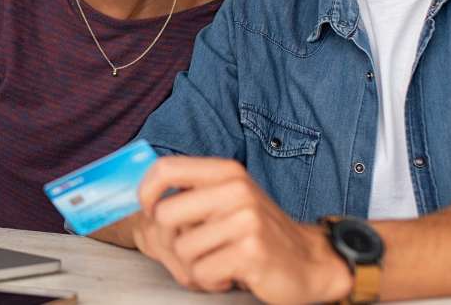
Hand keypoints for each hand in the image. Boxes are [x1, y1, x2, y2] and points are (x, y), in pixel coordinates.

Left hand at [138, 157, 351, 302]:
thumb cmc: (258, 233)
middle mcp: (236, 189)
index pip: (165, 169)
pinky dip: (210, 281)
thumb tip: (140, 203)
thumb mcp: (227, 202)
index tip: (150, 212)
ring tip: (219, 262)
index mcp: (226, 172)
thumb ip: (191, 195)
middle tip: (192, 251)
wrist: (310, 261)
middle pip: (165, 215)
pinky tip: (230, 275)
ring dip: (194, 266)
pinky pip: (201, 272)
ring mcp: (245, 219)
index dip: (146, 192)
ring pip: (182, 249)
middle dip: (170, 242)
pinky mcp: (251, 251)